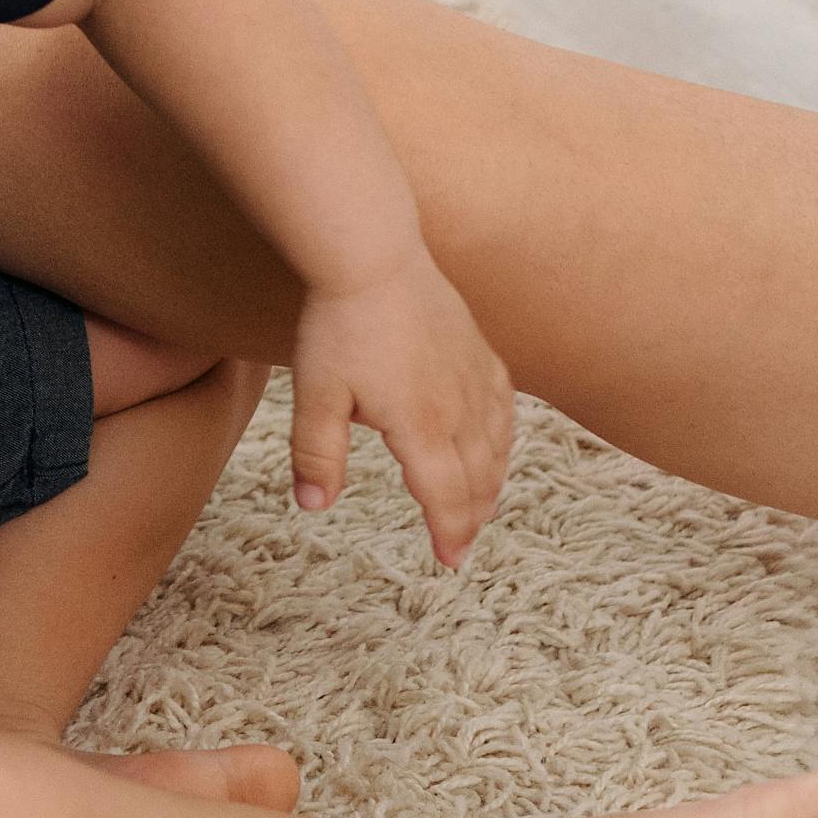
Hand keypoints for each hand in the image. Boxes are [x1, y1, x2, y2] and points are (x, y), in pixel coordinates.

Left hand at [286, 256, 515, 567]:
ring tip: (479, 506)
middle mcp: (458, 408)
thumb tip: (313, 506)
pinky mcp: (479, 351)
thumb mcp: (316, 395)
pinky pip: (503, 407)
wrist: (372, 257)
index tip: (450, 560)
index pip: (444, 496)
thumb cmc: (339, 325)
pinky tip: (496, 444)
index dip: (450, 532)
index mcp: (421, 426)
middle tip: (461, 542)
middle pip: (477, 478)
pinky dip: (503, 438)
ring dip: (491, 483)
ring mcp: (474, 376)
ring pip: (497, 446)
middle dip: (471, 516)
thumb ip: (317, 454)